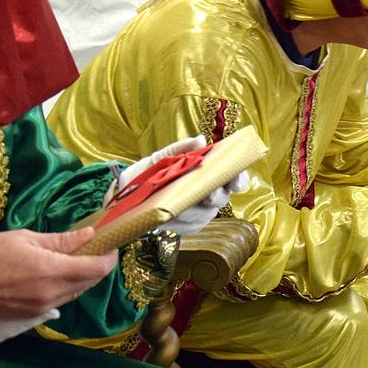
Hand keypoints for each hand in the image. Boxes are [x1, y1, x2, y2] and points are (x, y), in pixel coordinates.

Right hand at [0, 227, 115, 319]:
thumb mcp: (24, 238)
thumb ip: (61, 240)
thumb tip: (90, 235)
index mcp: (53, 271)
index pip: (98, 269)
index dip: (110, 256)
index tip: (110, 243)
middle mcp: (53, 294)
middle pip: (91, 282)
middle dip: (99, 265)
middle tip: (95, 247)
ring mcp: (43, 307)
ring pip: (77, 292)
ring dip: (84, 276)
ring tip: (77, 258)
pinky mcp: (32, 314)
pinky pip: (62, 300)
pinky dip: (68, 286)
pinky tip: (59, 272)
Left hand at [116, 136, 249, 235]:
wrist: (129, 191)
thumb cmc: (152, 171)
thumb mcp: (163, 157)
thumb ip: (182, 149)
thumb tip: (200, 140)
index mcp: (211, 174)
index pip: (234, 177)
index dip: (239, 179)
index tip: (234, 182)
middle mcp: (211, 194)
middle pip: (221, 198)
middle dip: (214, 197)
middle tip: (206, 196)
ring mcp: (201, 212)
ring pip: (205, 215)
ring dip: (191, 211)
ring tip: (175, 205)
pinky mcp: (188, 226)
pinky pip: (190, 227)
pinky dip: (179, 222)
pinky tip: (168, 217)